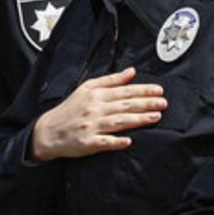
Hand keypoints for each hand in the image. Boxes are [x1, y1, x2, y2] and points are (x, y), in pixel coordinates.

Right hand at [29, 68, 165, 160]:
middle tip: (163, 103)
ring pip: (118, 121)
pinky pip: (104, 142)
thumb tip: (131, 71)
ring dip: (137, 119)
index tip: (159, 90)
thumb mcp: (87, 88)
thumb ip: (111, 80)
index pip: (123, 91)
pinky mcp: (87, 143)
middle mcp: (94, 109)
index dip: (142, 90)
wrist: (49, 131)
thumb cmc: (70, 109)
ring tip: (155, 117)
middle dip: (145, 103)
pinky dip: (116, 142)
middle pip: (124, 105)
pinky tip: (128, 141)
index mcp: (95, 94)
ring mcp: (91, 126)